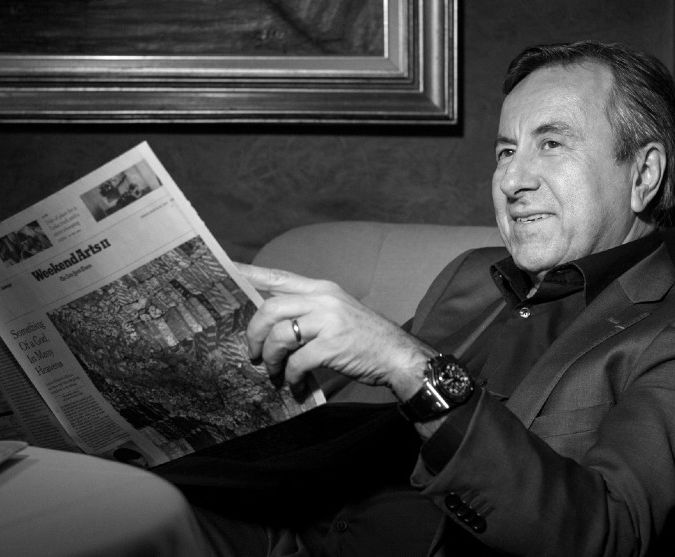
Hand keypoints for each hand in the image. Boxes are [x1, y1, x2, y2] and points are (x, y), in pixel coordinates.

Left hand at [237, 263, 433, 398]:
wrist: (396, 354)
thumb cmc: (362, 336)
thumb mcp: (336, 311)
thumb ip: (306, 308)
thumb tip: (270, 319)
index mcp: (321, 288)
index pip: (277, 276)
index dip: (249, 274)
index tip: (225, 269)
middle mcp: (323, 298)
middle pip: (271, 307)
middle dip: (254, 332)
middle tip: (252, 351)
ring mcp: (329, 321)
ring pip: (280, 335)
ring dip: (271, 358)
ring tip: (273, 370)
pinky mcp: (333, 345)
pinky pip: (297, 361)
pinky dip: (291, 376)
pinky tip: (295, 383)